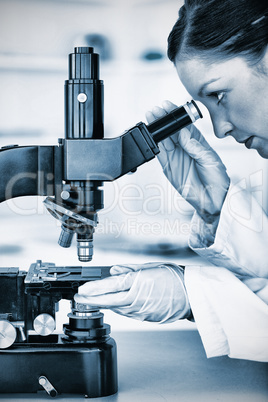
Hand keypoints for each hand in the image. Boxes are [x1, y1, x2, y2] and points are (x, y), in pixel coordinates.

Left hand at [74, 263, 190, 322]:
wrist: (191, 295)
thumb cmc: (174, 278)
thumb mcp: (152, 267)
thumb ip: (131, 270)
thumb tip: (115, 270)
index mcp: (139, 282)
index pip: (111, 285)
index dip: (95, 288)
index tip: (83, 289)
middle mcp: (138, 298)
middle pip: (109, 300)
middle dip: (91, 300)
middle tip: (79, 298)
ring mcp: (141, 310)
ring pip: (116, 308)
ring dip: (103, 304)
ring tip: (91, 300)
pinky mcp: (144, 318)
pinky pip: (127, 313)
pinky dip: (117, 308)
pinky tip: (111, 305)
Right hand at [146, 100, 229, 222]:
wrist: (212, 201)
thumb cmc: (217, 181)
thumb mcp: (211, 160)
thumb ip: (196, 147)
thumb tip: (183, 134)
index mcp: (197, 142)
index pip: (184, 125)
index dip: (176, 115)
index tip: (169, 106)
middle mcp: (185, 148)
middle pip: (171, 130)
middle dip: (163, 119)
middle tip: (156, 110)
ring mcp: (176, 157)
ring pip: (164, 139)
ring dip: (157, 129)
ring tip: (151, 117)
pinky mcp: (169, 167)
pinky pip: (160, 154)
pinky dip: (154, 145)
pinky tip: (151, 135)